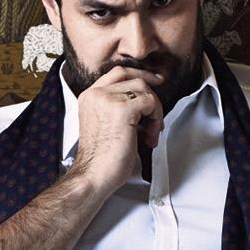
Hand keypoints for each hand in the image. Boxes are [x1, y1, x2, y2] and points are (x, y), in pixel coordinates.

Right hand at [69, 65, 164, 197]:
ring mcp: (108, 99)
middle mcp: (96, 94)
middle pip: (132, 77)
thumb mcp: (106, 126)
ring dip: (154, 111)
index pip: (117, 73)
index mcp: (90, 97)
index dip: (138, 75)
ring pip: (143, 89)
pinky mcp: (122, 109)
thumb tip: (143, 104)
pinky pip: (150, 102)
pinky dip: (155, 119)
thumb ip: (118, 109)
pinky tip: (148, 137)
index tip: (154, 81)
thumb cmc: (101, 160)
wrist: (94, 176)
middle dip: (151, 91)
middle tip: (159, 106)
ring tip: (150, 133)